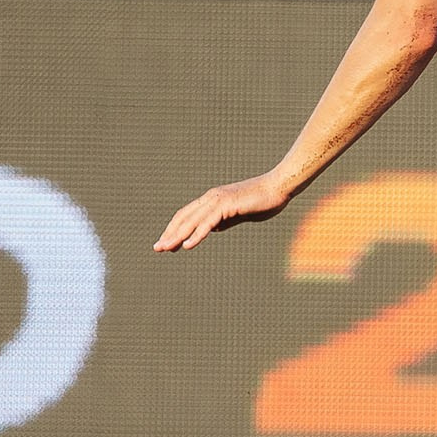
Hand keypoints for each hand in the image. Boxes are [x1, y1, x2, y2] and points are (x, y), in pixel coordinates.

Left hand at [154, 174, 291, 251]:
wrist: (279, 188)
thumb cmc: (264, 200)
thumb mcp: (240, 214)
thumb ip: (226, 220)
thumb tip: (213, 228)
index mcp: (213, 199)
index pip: (187, 215)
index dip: (175, 229)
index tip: (167, 243)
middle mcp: (211, 197)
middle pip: (184, 217)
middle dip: (169, 233)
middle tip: (157, 248)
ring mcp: (218, 200)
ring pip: (192, 221)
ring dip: (176, 236)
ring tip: (165, 249)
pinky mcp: (227, 205)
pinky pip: (208, 223)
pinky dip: (196, 235)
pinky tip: (186, 246)